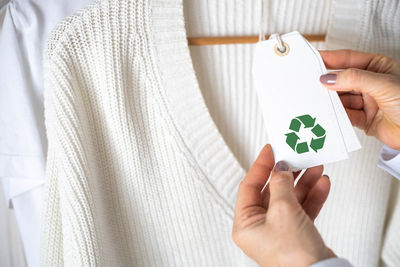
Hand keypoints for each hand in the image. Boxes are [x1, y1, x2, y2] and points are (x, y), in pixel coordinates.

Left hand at [232, 144, 334, 266]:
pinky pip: (302, 209)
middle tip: (297, 157)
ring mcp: (279, 230)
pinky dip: (312, 196)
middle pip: (271, 190)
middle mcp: (259, 227)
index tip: (271, 150)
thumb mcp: (282, 210)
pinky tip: (322, 183)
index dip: (261, 166)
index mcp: (245, 223)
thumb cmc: (293, 255)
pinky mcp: (296, 234)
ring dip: (303, 182)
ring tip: (315, 167)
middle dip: (287, 173)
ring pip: (289, 198)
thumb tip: (280, 168)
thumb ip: (280, 185)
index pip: (249, 186)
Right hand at [319, 50, 399, 149]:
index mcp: (378, 67)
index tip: (313, 58)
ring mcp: (366, 101)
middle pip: (342, 80)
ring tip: (317, 99)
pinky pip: (345, 114)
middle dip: (327, 82)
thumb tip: (328, 77)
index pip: (349, 59)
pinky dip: (336, 115)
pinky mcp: (363, 119)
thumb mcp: (383, 84)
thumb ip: (354, 79)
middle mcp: (370, 83)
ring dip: (330, 100)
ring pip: (341, 98)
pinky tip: (329, 113)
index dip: (330, 58)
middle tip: (310, 82)